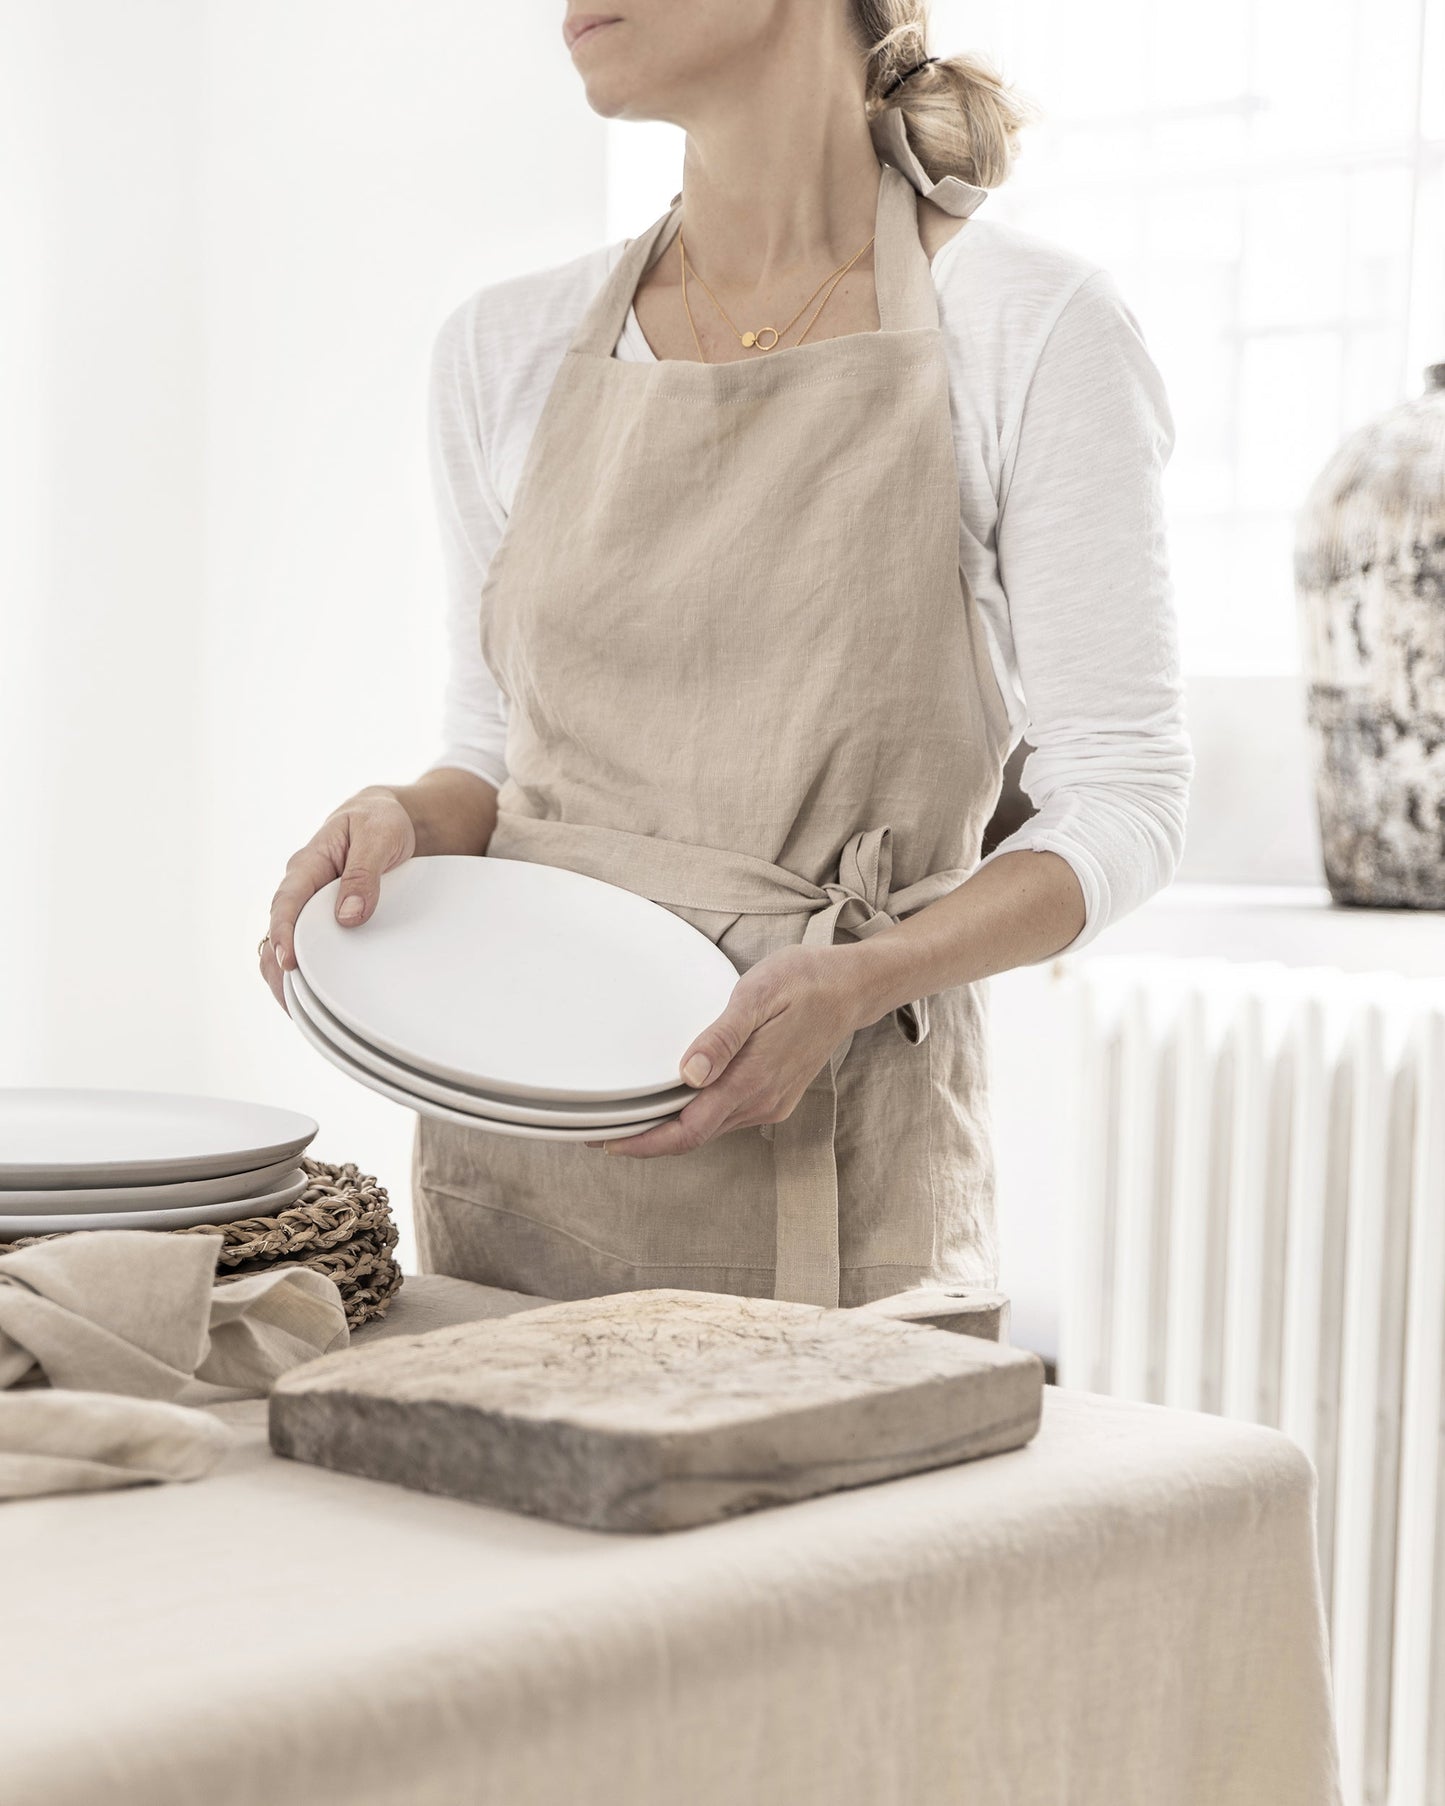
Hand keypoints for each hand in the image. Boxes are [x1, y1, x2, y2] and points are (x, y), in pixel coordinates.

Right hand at [259, 786, 416, 1010]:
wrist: (392, 819)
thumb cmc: (382, 822)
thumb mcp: (379, 837)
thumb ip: (363, 874)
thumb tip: (348, 917)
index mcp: (308, 864)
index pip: (286, 903)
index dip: (283, 934)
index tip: (288, 962)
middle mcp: (302, 888)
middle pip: (278, 932)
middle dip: (278, 967)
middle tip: (291, 1002)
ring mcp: (310, 907)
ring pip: (287, 945)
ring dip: (289, 976)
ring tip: (301, 1012)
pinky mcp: (324, 921)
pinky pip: (308, 948)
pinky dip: (308, 973)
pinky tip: (318, 999)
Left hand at [595, 942, 875, 1157]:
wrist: (851, 988)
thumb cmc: (804, 981)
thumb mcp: (758, 995)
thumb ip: (722, 1037)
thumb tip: (689, 1074)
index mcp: (752, 1080)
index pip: (688, 1131)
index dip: (645, 1143)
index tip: (607, 1142)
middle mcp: (761, 1101)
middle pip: (693, 1137)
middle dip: (647, 1139)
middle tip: (600, 1129)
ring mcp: (770, 1102)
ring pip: (709, 1129)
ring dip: (669, 1129)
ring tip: (628, 1116)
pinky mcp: (774, 1096)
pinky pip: (725, 1117)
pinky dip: (693, 1117)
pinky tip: (674, 1102)